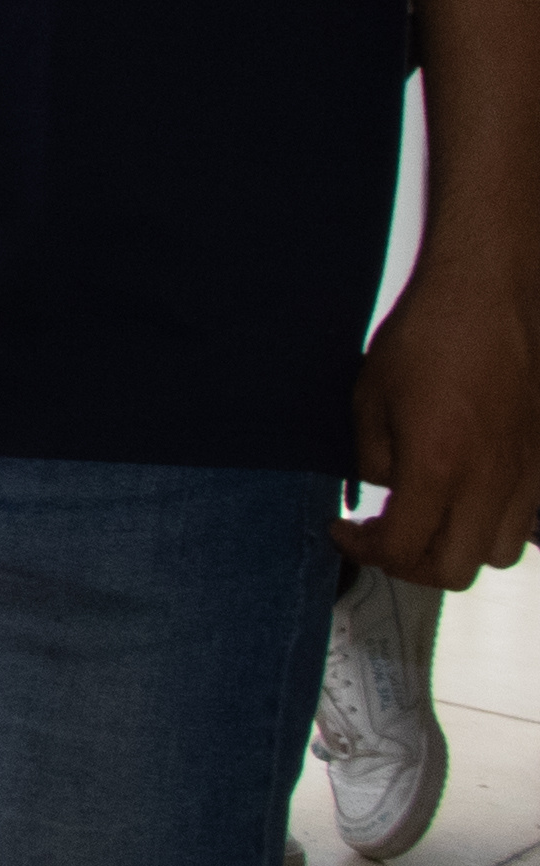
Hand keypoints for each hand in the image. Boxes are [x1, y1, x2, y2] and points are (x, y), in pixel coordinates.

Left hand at [345, 249, 539, 585]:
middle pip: (454, 570)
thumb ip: (374, 460)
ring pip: (496, 554)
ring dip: (455, 548)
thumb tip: (385, 491)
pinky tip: (463, 495)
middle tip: (380, 537)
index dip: (364, 550)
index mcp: (438, 468)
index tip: (343, 530)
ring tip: (424, 520)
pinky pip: (523, 520)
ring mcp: (526, 475)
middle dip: (408, 564)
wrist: (491, 294)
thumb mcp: (370, 398)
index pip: (403, 549)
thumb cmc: (425, 337)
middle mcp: (490, 482)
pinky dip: (490, 525)